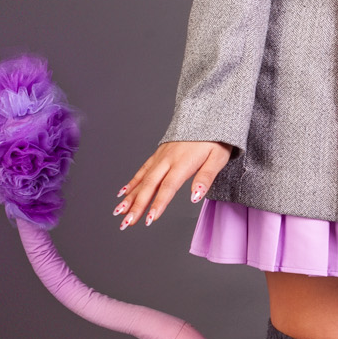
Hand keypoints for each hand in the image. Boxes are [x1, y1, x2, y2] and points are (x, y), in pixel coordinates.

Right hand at [115, 141, 231, 227]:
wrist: (208, 116)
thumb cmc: (216, 140)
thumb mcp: (218, 159)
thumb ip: (206, 178)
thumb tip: (195, 197)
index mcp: (183, 162)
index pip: (168, 187)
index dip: (158, 204)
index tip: (149, 219)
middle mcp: (168, 160)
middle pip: (150, 185)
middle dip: (137, 205)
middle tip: (127, 223)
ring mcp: (161, 157)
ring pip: (142, 179)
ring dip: (130, 197)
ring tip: (119, 212)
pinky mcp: (159, 154)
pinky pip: (142, 170)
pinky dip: (132, 182)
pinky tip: (123, 193)